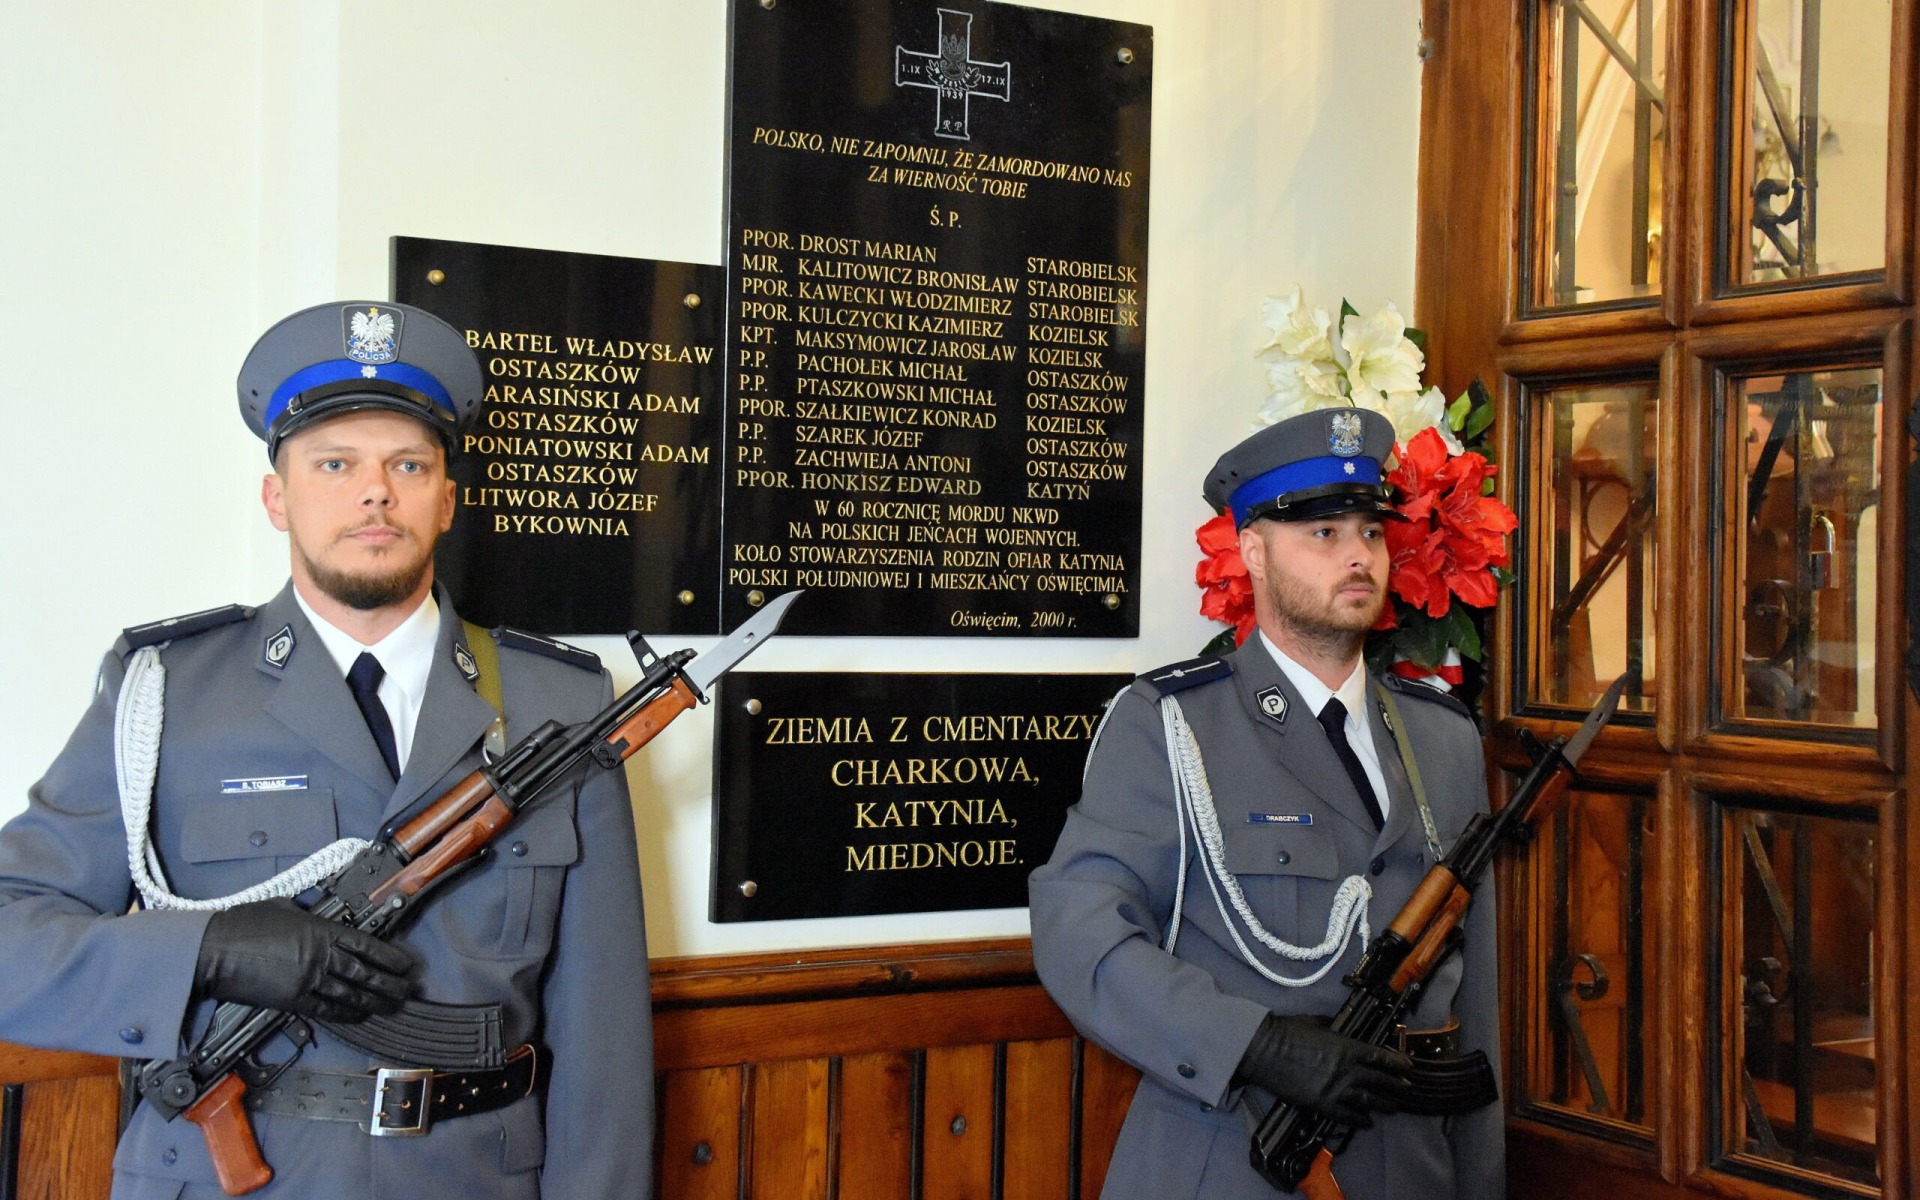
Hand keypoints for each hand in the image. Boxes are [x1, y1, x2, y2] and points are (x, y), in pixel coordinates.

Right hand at [194, 898, 418, 1022]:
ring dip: (374, 1001)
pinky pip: (326, 1009)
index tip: (406, 964)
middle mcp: (319, 956)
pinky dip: (345, 1013)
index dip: (390, 957)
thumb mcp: (282, 906)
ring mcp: (306, 979)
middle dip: (390, 983)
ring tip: (392, 1006)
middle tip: (408, 990)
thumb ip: (305, 913)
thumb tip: (314, 914)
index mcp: (320, 930)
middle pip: (364, 973)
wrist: (213, 950)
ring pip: (350, 993)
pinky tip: (359, 1015)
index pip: (366, 945)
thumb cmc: (242, 924)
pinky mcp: (291, 1000)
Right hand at [1233, 1014, 1414, 1125]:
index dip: (1397, 1063)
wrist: (1264, 1050)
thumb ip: (1334, 1029)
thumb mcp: (1316, 1022)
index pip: (1379, 1057)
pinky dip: (1359, 1121)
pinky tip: (1367, 1123)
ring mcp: (1335, 1089)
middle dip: (1396, 1086)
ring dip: (1383, 1105)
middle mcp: (1346, 1070)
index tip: (1408, 1066)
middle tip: (1407, 1089)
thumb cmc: (1287, 1030)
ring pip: (1368, 1101)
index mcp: (1346, 1047)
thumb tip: (1341, 1031)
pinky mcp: (1321, 1104)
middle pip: (1379, 1081)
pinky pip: (1346, 1116)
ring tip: (1393, 1108)